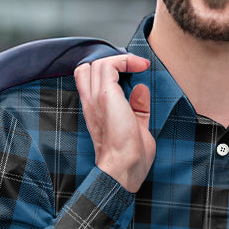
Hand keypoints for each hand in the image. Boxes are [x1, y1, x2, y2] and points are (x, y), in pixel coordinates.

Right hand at [74, 53, 153, 192]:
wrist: (124, 168)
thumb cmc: (130, 158)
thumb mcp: (136, 127)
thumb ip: (137, 108)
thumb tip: (141, 89)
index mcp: (94, 112)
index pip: (87, 80)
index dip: (106, 71)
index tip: (131, 73)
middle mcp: (90, 103)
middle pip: (87, 68)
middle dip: (110, 63)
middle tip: (132, 68)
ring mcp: (95, 99)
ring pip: (98, 63)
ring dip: (121, 60)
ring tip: (139, 65)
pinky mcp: (105, 96)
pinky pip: (109, 66)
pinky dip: (125, 61)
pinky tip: (139, 66)